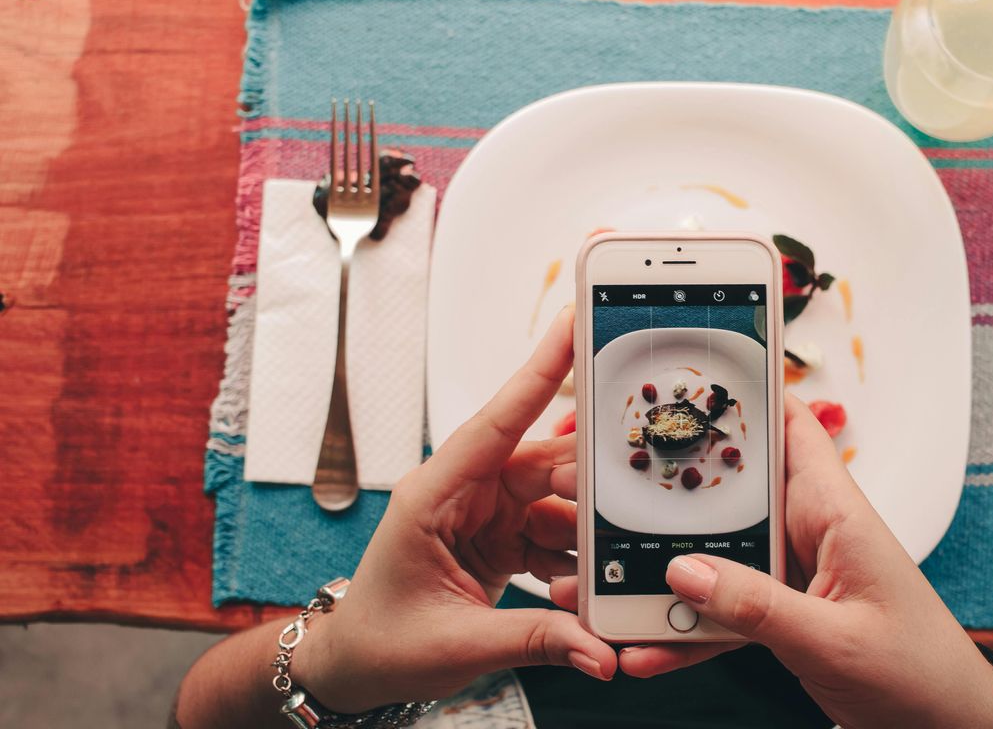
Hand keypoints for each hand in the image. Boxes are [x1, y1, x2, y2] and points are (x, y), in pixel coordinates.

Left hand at [292, 307, 615, 712]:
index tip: (573, 326)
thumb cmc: (381, 643)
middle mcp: (463, 493)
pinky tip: (582, 588)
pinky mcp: (502, 538)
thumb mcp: (458, 645)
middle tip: (632, 500)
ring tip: (601, 573)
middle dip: (590, 482)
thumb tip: (600, 650)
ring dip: (585, 536)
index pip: (495, 423)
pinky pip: (555, 534)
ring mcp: (485, 514)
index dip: (538, 372)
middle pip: (543, 464)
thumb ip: (537, 641)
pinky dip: (575, 561)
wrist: (357, 669)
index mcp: (434, 495)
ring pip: (558, 501)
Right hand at [555, 394, 992, 727]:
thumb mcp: (834, 640)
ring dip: (664, 574)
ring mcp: (792, 572)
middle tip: (604, 488)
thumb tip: (685, 573)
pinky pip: (722, 609)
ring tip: (604, 589)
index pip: (791, 428)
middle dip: (671, 492)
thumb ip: (759, 608)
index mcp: (834, 513)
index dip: (746, 393)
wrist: (946, 723)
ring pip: (715, 555)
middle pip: (731, 491)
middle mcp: (809, 532)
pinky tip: (647, 649)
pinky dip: (685, 629)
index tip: (684, 376)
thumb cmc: (918, 671)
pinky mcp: (781, 612)